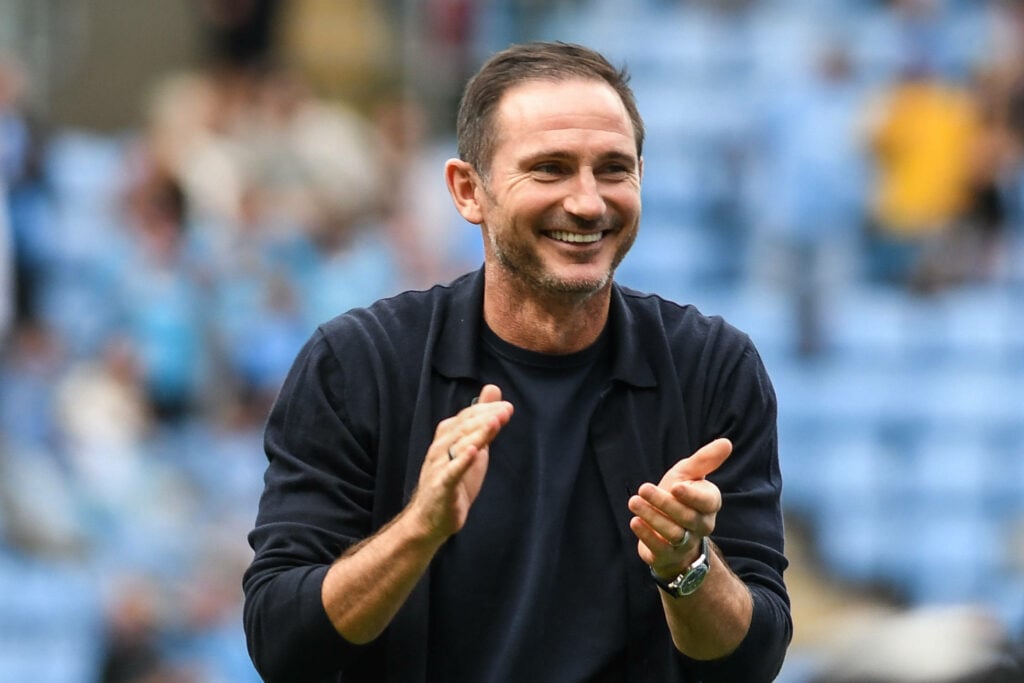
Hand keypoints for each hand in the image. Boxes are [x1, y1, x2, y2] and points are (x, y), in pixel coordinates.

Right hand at [409, 384, 512, 540]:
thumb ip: (483, 420)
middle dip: (485, 418)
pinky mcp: (442, 486)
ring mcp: (439, 466)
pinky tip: (473, 451)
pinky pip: (451, 472)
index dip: (486, 410)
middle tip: (506, 411)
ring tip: (494, 423)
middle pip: (464, 428)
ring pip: (459, 446)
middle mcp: (440, 447)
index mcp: (447, 436)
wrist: (431, 517)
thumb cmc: (454, 479)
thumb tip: (493, 390)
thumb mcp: (474, 447)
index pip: (467, 417)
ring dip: (478, 433)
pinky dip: (462, 461)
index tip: (507, 407)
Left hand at [628, 438, 731, 576]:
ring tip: (634, 502)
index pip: (707, 502)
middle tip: (643, 488)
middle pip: (687, 517)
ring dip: (652, 517)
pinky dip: (647, 536)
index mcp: (709, 504)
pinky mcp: (667, 555)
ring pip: (673, 533)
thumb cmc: (679, 496)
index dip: (692, 496)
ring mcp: (686, 543)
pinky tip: (635, 522)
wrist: (669, 530)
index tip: (676, 486)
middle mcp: (701, 525)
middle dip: (664, 502)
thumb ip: (704, 460)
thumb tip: (726, 442)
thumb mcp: (689, 475)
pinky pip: (660, 549)